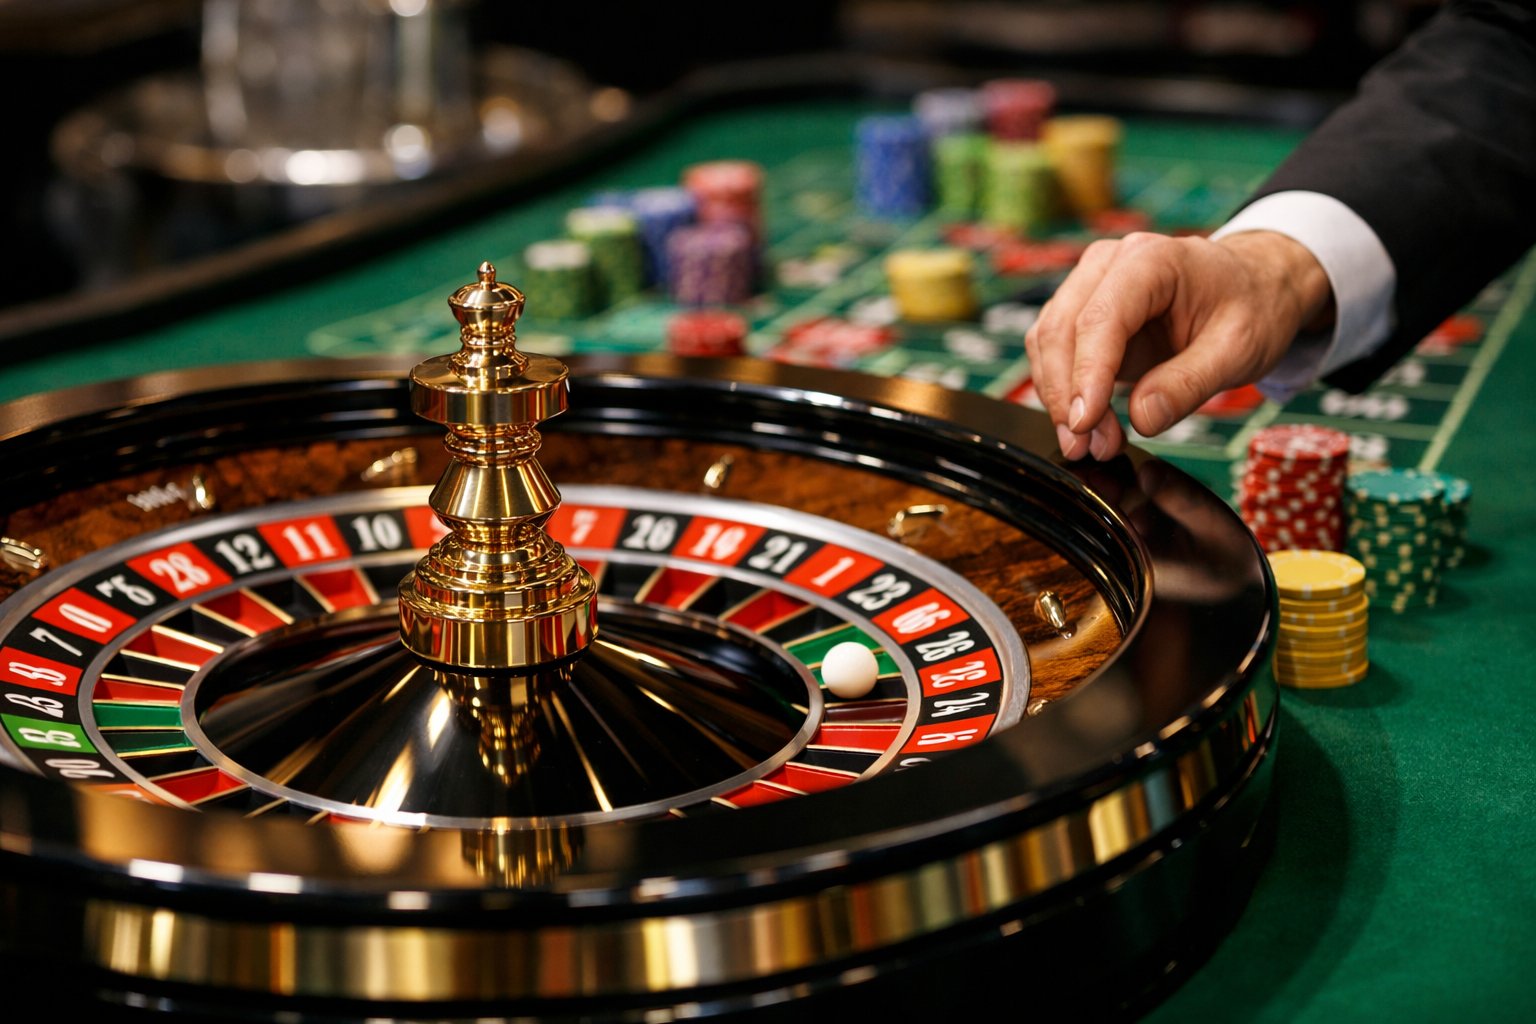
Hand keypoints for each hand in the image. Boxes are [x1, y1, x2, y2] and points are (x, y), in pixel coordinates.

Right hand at [1024, 230, 1333, 459]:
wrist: (1255, 287)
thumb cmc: (1251, 307)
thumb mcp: (1239, 350)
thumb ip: (1189, 384)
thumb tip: (1141, 418)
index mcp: (1152, 260)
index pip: (1101, 318)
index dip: (1087, 374)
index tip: (1085, 423)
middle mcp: (1110, 265)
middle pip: (1061, 330)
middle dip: (1067, 396)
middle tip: (1088, 447)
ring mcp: (1091, 285)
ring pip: (1048, 342)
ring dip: (1060, 398)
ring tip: (1094, 443)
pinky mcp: (1085, 313)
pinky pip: (1056, 352)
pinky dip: (1064, 392)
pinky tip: (1090, 424)